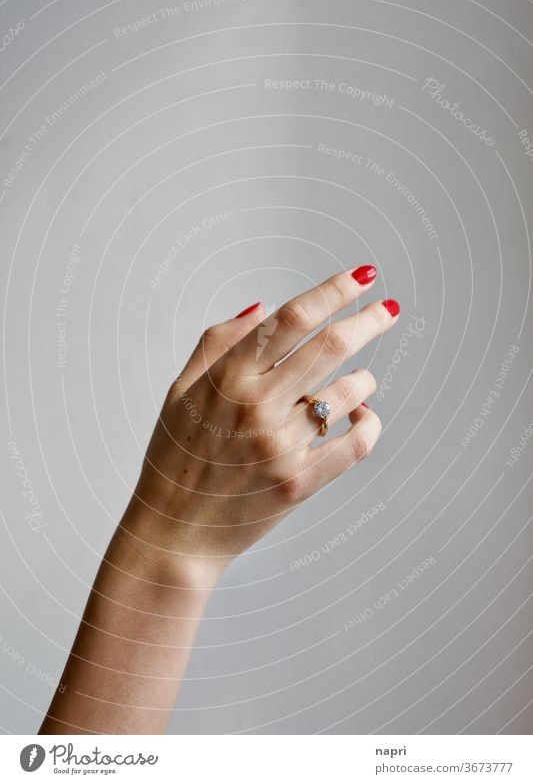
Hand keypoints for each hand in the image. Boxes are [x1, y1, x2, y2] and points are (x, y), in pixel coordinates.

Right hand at [130, 265, 399, 581]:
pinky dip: (369, 424)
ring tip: (362, 377)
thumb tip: (263, 306)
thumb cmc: (175, 458)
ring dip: (365, 378)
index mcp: (227, 377)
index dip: (333, 290)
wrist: (174, 532)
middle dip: (369, 320)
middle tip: (387, 309)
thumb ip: (217, 342)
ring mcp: (281, 445)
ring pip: (349, 392)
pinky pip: (355, 444)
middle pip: (331, 345)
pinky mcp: (300, 482)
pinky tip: (362, 417)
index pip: (292, 318)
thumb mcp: (180, 391)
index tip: (362, 276)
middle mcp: (257, 405)